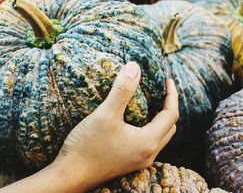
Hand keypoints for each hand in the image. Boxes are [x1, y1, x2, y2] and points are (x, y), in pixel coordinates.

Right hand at [53, 62, 178, 190]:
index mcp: (148, 142)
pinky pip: (146, 143)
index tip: (166, 80)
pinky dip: (147, 128)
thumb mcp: (106, 114)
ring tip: (149, 103)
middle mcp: (148, 154)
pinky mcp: (128, 163)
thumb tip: (135, 67)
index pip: (171, 115)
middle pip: (169, 127)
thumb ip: (122, 90)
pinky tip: (132, 121)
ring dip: (158, 119)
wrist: (70, 175)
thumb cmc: (87, 146)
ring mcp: (138, 161)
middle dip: (168, 107)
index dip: (172, 95)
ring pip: (158, 137)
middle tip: (160, 90)